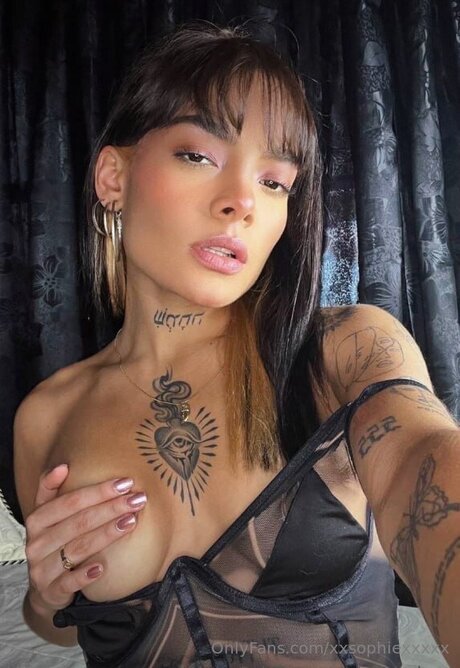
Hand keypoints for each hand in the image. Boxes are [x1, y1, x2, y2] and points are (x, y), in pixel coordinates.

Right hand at [25, 464, 146, 612]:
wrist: (45, 587)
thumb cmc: (55, 542)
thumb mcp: (49, 516)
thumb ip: (52, 490)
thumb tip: (63, 466)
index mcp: (37, 520)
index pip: (69, 501)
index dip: (98, 491)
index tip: (125, 483)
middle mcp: (36, 543)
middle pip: (78, 522)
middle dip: (110, 508)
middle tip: (138, 499)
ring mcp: (41, 568)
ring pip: (77, 548)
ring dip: (105, 534)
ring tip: (131, 522)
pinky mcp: (50, 591)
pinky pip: (68, 582)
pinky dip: (84, 575)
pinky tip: (102, 566)